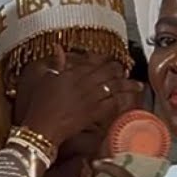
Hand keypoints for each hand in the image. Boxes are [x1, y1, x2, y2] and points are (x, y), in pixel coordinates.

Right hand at [12, 47, 142, 144]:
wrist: (42, 127)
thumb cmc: (40, 105)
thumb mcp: (46, 80)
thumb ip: (56, 63)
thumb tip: (58, 49)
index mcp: (73, 72)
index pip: (94, 61)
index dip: (105, 59)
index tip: (109, 60)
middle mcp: (85, 82)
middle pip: (108, 71)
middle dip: (119, 69)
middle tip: (125, 70)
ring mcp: (91, 97)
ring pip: (115, 87)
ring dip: (127, 85)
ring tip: (137, 85)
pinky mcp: (95, 112)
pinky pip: (113, 103)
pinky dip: (122, 101)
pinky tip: (128, 100)